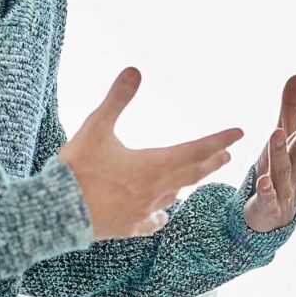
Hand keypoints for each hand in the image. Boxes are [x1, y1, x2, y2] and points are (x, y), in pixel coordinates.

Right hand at [56, 68, 241, 238]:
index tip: (240, 132)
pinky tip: (162, 213)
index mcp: (153, 165)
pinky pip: (153, 220)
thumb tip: (134, 69)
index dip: (219, 139)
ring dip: (187, 183)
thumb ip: (117, 98)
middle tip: (226, 155)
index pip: (197, 149)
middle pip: (193, 174)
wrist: (55, 214)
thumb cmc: (76, 169)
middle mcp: (155, 190)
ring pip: (174, 195)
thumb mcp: (95, 127)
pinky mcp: (128, 227)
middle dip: (211, 162)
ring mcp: (143, 212)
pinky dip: (161, 213)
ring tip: (194, 176)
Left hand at [244, 75, 295, 233]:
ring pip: (283, 168)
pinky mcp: (269, 204)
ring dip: (280, 152)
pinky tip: (262, 179)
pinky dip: (266, 189)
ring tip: (276, 133)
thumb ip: (290, 108)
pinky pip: (268, 196)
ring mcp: (285, 187)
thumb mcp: (285, 138)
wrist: (275, 217)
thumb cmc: (282, 171)